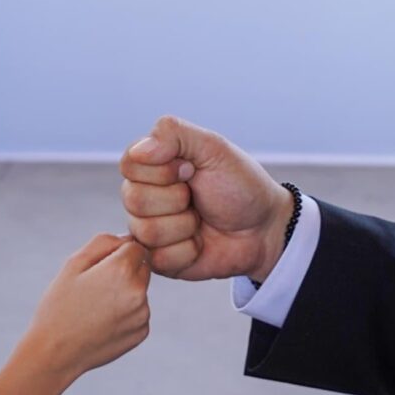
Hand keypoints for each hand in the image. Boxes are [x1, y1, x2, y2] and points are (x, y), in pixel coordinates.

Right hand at [18, 233, 151, 381]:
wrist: (55, 352)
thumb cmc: (59, 304)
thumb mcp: (73, 263)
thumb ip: (104, 242)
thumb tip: (128, 239)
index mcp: (122, 269)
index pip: (136, 246)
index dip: (117, 253)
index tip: (98, 268)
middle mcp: (139, 292)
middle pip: (142, 268)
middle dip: (124, 271)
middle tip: (95, 288)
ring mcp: (142, 314)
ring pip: (140, 291)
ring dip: (125, 293)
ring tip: (96, 308)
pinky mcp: (142, 332)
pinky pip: (138, 313)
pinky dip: (125, 314)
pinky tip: (102, 323)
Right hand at [119, 115, 290, 284]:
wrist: (264, 228)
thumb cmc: (240, 186)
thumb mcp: (213, 148)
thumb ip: (173, 133)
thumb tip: (139, 150)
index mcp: (152, 166)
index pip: (130, 165)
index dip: (162, 170)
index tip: (191, 169)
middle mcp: (144, 197)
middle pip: (134, 199)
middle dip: (177, 198)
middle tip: (198, 197)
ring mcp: (149, 230)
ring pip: (146, 231)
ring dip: (185, 226)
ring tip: (201, 220)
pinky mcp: (159, 260)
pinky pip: (158, 258)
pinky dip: (188, 250)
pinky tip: (200, 243)